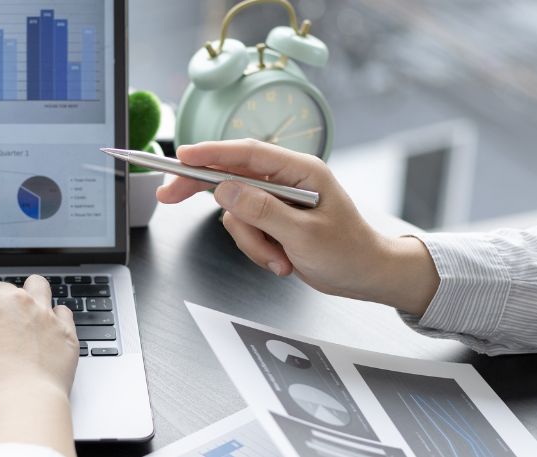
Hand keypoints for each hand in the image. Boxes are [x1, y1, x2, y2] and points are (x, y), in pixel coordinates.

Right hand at [157, 139, 439, 314]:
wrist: (367, 275)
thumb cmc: (349, 252)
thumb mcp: (304, 234)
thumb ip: (262, 210)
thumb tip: (225, 189)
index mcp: (301, 171)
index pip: (247, 153)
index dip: (211, 153)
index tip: (181, 156)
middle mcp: (287, 180)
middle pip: (231, 175)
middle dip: (204, 190)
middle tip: (169, 196)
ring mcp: (278, 201)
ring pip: (236, 212)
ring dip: (250, 241)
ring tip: (278, 258)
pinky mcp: (273, 220)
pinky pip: (246, 229)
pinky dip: (257, 249)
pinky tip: (281, 261)